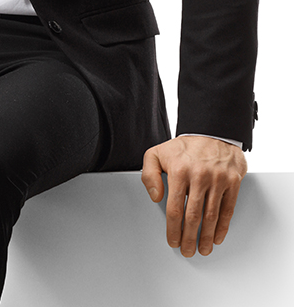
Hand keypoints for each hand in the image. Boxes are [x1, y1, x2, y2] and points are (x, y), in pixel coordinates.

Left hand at [140, 136, 246, 256]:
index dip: (173, 228)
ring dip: (206, 236)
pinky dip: (223, 226)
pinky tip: (217, 236)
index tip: (172, 240)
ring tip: (202, 249)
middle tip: (187, 251)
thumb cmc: (184, 147)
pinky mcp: (232, 183)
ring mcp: (218, 180)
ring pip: (211, 216)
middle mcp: (199, 177)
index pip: (175, 208)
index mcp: (179, 172)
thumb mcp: (157, 153)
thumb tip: (155, 197)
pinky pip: (228, 209)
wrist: (212, 132)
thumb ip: (149, 174)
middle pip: (193, 216)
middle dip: (189, 237)